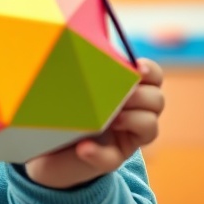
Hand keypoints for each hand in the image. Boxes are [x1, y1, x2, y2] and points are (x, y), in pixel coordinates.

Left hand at [23, 58, 164, 188]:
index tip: (137, 68)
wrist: (46, 147)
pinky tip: (83, 148)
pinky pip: (112, 158)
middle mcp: (132, 113)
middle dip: (142, 96)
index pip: (153, 76)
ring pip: (150, 127)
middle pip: (157, 100)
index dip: (150, 71)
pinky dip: (97, 153)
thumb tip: (84, 43)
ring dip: (132, 119)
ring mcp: (124, 138)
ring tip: (107, 120)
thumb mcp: (71, 85)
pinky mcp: (109, 160)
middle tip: (119, 97)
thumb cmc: (60, 109)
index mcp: (126, 90)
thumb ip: (83, 70)